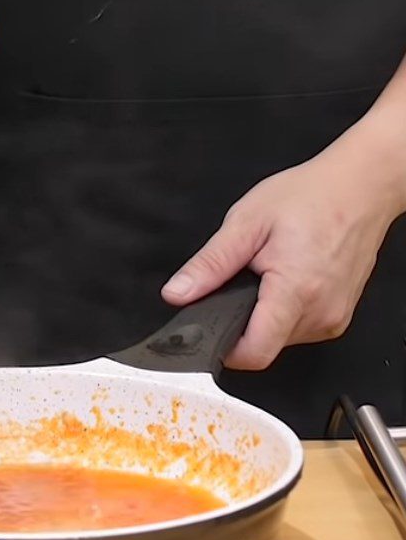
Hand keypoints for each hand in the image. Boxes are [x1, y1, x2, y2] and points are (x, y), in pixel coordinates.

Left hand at [161, 120, 405, 369]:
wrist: (361, 186)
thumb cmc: (310, 197)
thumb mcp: (245, 223)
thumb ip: (209, 265)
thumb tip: (177, 294)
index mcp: (294, 291)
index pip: (253, 353)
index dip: (223, 348)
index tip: (208, 328)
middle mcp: (319, 313)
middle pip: (263, 347)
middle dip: (240, 323)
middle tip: (240, 282)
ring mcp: (332, 318)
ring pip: (278, 340)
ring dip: (262, 317)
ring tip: (267, 275)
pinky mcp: (338, 318)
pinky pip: (297, 330)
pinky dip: (282, 313)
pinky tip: (284, 281)